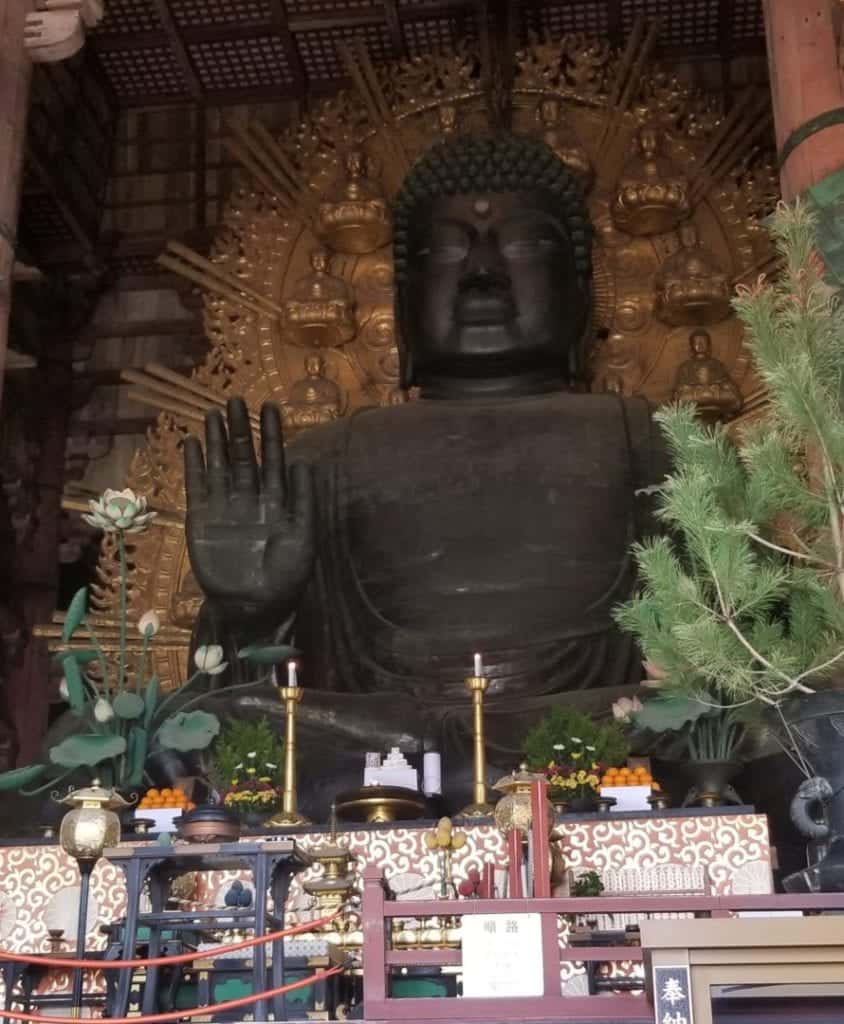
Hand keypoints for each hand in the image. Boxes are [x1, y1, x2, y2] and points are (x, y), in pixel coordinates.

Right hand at [184, 398, 314, 620]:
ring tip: (214, 413)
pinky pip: (197, 487)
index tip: (270, 406)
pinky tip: (193, 442)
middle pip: (245, 456)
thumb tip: (304, 462)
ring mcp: (225, 507)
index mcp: (278, 502)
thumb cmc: (286, 575)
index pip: (274, 460)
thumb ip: (302, 500)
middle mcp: (250, 499)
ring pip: (220, 466)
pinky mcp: (201, 519)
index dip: (272, 434)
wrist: (254, 605)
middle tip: (236, 400)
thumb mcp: (303, 536)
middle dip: (241, 429)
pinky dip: (195, 465)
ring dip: (217, 440)